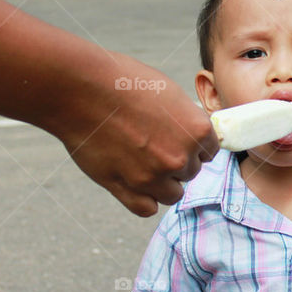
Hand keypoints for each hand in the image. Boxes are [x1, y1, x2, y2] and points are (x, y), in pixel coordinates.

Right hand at [49, 55, 218, 215]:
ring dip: (162, 183)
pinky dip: (143, 198)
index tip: (178, 138)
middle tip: (152, 143)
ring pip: (172, 194)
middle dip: (176, 161)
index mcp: (197, 130)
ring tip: (142, 162)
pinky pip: (146, 208)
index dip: (193, 144)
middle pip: (190, 172)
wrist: (81, 89)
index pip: (210, 151)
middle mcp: (180, 157)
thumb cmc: (123, 82)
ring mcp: (153, 176)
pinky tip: (133, 181)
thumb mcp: (168, 93)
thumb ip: (186, 120)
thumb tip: (193, 135)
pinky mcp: (125, 188)